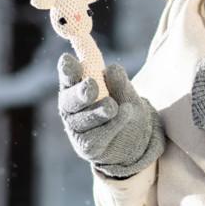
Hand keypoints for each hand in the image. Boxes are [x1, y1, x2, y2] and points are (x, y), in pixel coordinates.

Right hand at [57, 54, 164, 177]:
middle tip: (91, 86)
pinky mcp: (87, 146)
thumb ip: (118, 81)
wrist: (137, 138)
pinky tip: (125, 113)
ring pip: (82, 120)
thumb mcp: (126, 91)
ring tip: (113, 106)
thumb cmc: (124, 106)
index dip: (67, 69)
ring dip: (98, 111)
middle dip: (79, 93)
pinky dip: (113, 124)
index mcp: (76, 87)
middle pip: (68, 100)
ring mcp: (77, 129)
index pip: (68, 76)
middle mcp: (71, 108)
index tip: (68, 59)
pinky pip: (97, 135)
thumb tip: (111, 69)